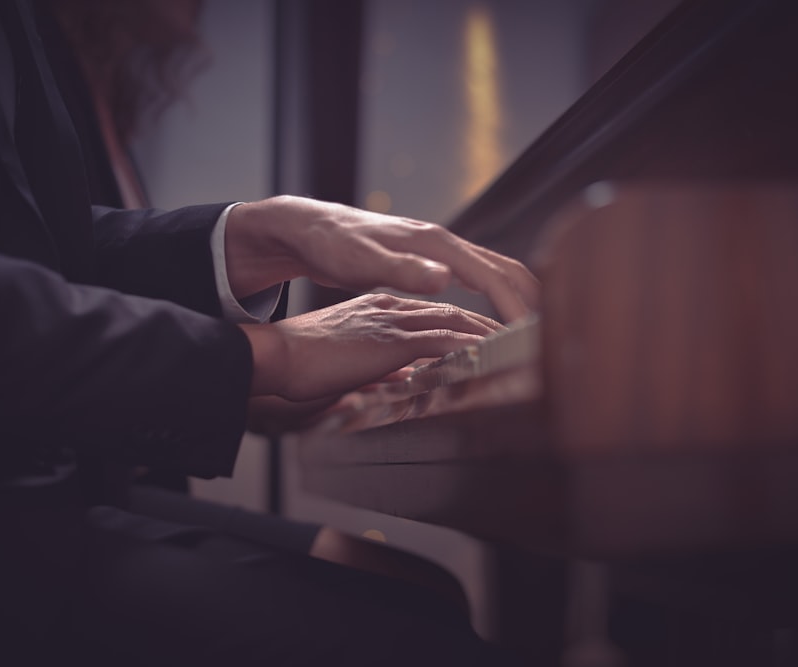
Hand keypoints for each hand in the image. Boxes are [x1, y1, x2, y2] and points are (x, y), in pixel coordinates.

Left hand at [225, 195, 539, 322]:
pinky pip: (480, 275)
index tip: (531, 339)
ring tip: (533, 332)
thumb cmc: (334, 247)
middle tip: (550, 339)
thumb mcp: (363, 263)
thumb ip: (405, 272)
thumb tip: (447, 278)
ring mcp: (441, 249)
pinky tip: (497, 316)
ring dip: (519, 297)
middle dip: (532, 301)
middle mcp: (445, 243)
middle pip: (506, 269)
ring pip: (496, 270)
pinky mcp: (433, 258)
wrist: (312, 228)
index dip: (515, 308)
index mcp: (436, 245)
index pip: (492, 278)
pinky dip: (498, 294)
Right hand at [238, 293, 501, 401]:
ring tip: (519, 341)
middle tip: (520, 331)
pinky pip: (443, 340)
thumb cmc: (304, 361)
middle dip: (490, 320)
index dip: (468, 320)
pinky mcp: (392, 341)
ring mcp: (393, 321)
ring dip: (491, 330)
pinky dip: (473, 345)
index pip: (436, 310)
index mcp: (381, 309)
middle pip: (454, 310)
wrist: (277, 355)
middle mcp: (391, 309)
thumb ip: (380, 364)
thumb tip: (403, 378)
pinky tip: (495, 352)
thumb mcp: (349, 359)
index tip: (492, 331)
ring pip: (455, 320)